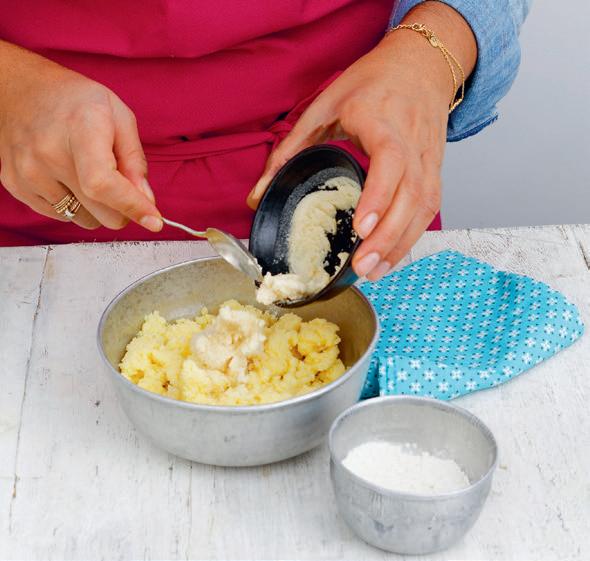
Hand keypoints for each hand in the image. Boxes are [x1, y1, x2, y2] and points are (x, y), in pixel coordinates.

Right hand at [0, 41, 161, 230]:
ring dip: (95, 206)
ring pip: (83, 219)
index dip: (131, 206)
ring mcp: (28, 172)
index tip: (154, 221)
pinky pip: (61, 216)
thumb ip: (136, 161)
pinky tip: (67, 177)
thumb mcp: (119, 117)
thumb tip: (145, 199)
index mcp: (80, 129)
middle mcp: (49, 153)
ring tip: (86, 172)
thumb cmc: (75, 102)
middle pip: (100, 212)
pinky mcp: (16, 185)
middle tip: (122, 186)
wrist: (22, 90)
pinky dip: (74, 204)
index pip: (103, 184)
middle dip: (122, 208)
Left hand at [248, 2, 475, 279]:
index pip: (389, 160)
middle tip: (361, 266)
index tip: (360, 227)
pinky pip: (429, 207)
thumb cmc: (371, 82)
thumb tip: (257, 195)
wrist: (420, 64)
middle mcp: (411, 139)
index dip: (378, 196)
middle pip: (410, 194)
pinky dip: (411, 236)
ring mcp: (428, 156)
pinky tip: (391, 256)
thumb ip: (289, 149)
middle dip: (387, 236)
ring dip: (401, 243)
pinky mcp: (435, 169)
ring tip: (374, 272)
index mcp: (380, 118)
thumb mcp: (323, 106)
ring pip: (424, 206)